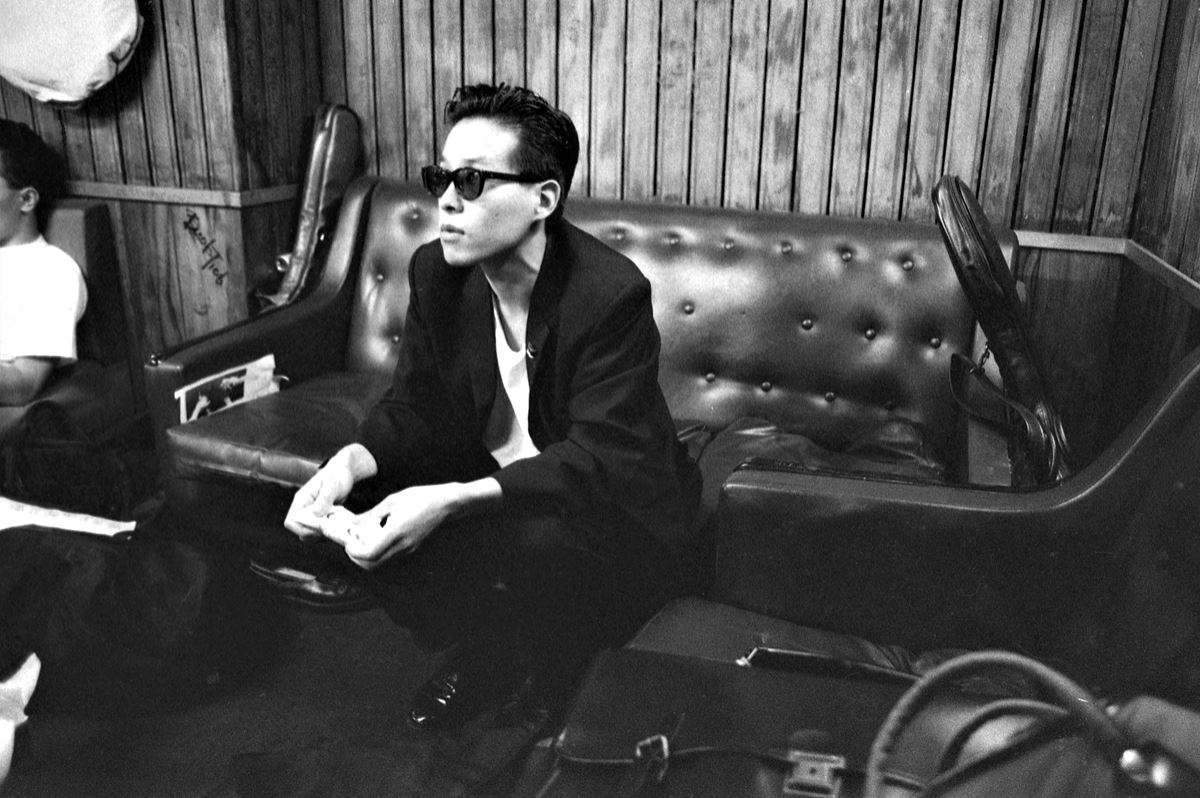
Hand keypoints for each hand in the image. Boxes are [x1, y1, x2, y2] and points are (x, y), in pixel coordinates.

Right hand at [283, 455, 358, 539]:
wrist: (343, 473)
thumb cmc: (337, 475)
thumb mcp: (332, 485)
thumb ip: (324, 499)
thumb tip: (315, 514)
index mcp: (302, 500)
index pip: (291, 521)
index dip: (303, 528)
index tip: (320, 526)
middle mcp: (303, 508)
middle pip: (299, 530)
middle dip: (315, 532)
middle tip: (332, 526)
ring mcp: (311, 514)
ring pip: (310, 533)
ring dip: (323, 532)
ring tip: (337, 522)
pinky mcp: (319, 518)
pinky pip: (319, 531)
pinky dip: (328, 531)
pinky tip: (339, 523)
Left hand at [340, 484, 455, 567]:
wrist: (446, 504)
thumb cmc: (420, 498)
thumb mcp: (392, 501)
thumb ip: (371, 515)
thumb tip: (352, 523)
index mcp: (396, 532)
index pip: (370, 553)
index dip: (354, 551)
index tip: (347, 542)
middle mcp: (402, 545)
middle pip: (372, 564)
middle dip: (357, 557)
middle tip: (350, 543)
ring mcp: (408, 549)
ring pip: (380, 562)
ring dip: (367, 555)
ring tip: (363, 538)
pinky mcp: (411, 548)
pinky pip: (389, 556)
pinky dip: (378, 551)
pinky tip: (377, 535)